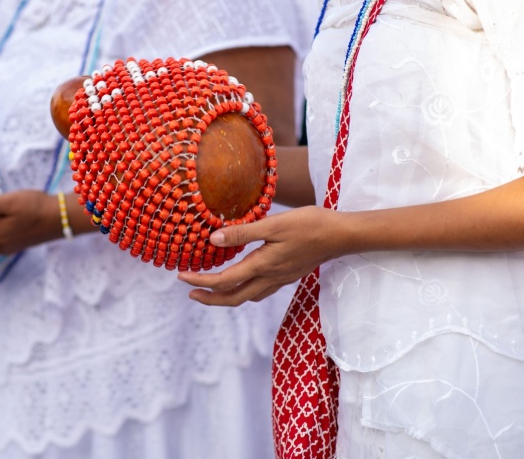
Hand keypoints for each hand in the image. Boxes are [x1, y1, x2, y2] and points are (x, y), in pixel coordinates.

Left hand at [177, 206, 347, 305]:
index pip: (223, 281)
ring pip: (247, 297)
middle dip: (209, 298)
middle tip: (190, 293)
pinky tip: (242, 279)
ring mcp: (280, 279)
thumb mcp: (273, 224)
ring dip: (225, 296)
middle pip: (233, 298)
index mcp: (262, 266)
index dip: (200, 281)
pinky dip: (243, 290)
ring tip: (210, 288)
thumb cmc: (310, 224)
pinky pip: (260, 291)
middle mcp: (270, 278)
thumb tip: (212, 239)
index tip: (181, 277)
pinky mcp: (288, 275)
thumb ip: (242, 233)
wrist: (343, 235)